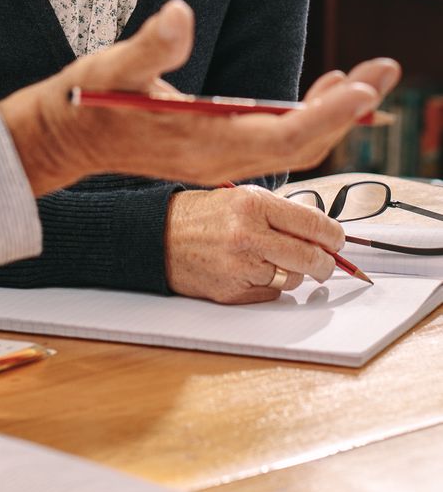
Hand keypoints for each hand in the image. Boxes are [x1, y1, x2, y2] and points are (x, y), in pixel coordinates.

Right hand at [0, 0, 399, 195]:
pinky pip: (277, 142)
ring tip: (367, 77)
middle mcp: (220, 160)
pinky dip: (308, 118)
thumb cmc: (85, 101)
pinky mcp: (216, 151)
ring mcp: (220, 160)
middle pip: (303, 142)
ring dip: (334, 113)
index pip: (284, 134)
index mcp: (203, 142)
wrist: (63, 140)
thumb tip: (180, 14)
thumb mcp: (112, 64)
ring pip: (294, 144)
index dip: (328, 113)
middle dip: (349, 108)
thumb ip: (150, 44)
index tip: (365, 87)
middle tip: (386, 69)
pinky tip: (321, 93)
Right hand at [165, 185, 344, 301]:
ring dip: (291, 272)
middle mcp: (247, 235)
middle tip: (324, 262)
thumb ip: (281, 213)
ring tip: (268, 258)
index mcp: (252, 204)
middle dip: (325, 263)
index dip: (334, 236)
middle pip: (313, 258)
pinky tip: (248, 270)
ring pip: (294, 278)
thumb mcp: (240, 198)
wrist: (155, 235)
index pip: (316, 225)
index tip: (336, 241)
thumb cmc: (199, 215)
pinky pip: (271, 293)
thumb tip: (323, 236)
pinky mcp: (232, 291)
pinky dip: (268, 284)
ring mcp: (240, 266)